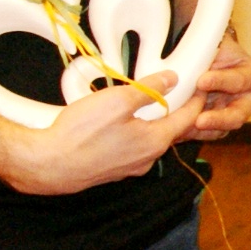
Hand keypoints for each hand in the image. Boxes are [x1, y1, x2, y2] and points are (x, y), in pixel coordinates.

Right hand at [2, 72, 206, 195]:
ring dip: (153, 121)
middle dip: (176, 109)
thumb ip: (148, 90)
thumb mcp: (117, 101)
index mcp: (155, 141)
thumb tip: (172, 79)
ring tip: (148, 101)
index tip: (202, 84)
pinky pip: (133, 147)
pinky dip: (136, 132)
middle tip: (177, 89)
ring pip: (150, 139)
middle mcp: (148, 158)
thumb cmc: (80, 133)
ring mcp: (130, 167)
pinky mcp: (114, 169)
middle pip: (170, 129)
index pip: (187, 117)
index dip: (197, 99)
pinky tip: (123, 121)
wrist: (47, 165)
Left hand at [189, 34, 250, 140]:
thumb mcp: (215, 42)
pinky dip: (194, 134)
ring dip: (205, 130)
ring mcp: (234, 114)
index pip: (240, 80)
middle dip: (219, 118)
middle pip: (239, 114)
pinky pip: (208, 134)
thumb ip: (210, 42)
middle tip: (199, 120)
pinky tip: (179, 131)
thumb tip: (197, 39)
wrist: (202, 60)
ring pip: (224, 129)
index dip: (222, 81)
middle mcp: (248, 98)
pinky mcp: (219, 126)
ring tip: (186, 128)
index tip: (201, 81)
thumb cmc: (212, 48)